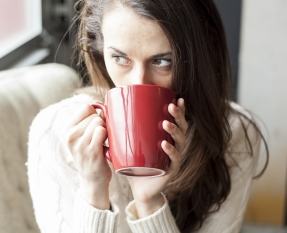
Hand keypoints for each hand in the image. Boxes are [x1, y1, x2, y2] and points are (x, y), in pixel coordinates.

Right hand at [66, 103, 111, 209]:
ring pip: (99, 122)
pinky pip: (102, 131)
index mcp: (68, 129)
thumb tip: (103, 106)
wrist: (93, 180)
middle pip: (94, 115)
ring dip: (106, 130)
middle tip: (101, 137)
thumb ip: (89, 121)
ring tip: (103, 142)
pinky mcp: (92, 152)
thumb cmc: (92, 153)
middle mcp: (71, 136)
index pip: (85, 107)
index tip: (97, 124)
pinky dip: (107, 136)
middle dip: (102, 123)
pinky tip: (106, 146)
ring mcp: (80, 144)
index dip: (96, 113)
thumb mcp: (82, 137)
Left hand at [127, 98, 187, 216]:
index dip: (179, 109)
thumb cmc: (135, 163)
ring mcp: (174, 158)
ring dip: (174, 131)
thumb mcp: (129, 144)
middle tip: (170, 107)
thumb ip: (120, 130)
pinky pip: (174, 160)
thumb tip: (104, 112)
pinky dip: (170, 151)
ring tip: (165, 124)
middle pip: (182, 128)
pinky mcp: (171, 170)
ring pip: (180, 142)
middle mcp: (174, 145)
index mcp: (167, 137)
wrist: (139, 188)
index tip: (177, 97)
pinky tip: (164, 145)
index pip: (177, 120)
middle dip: (178, 116)